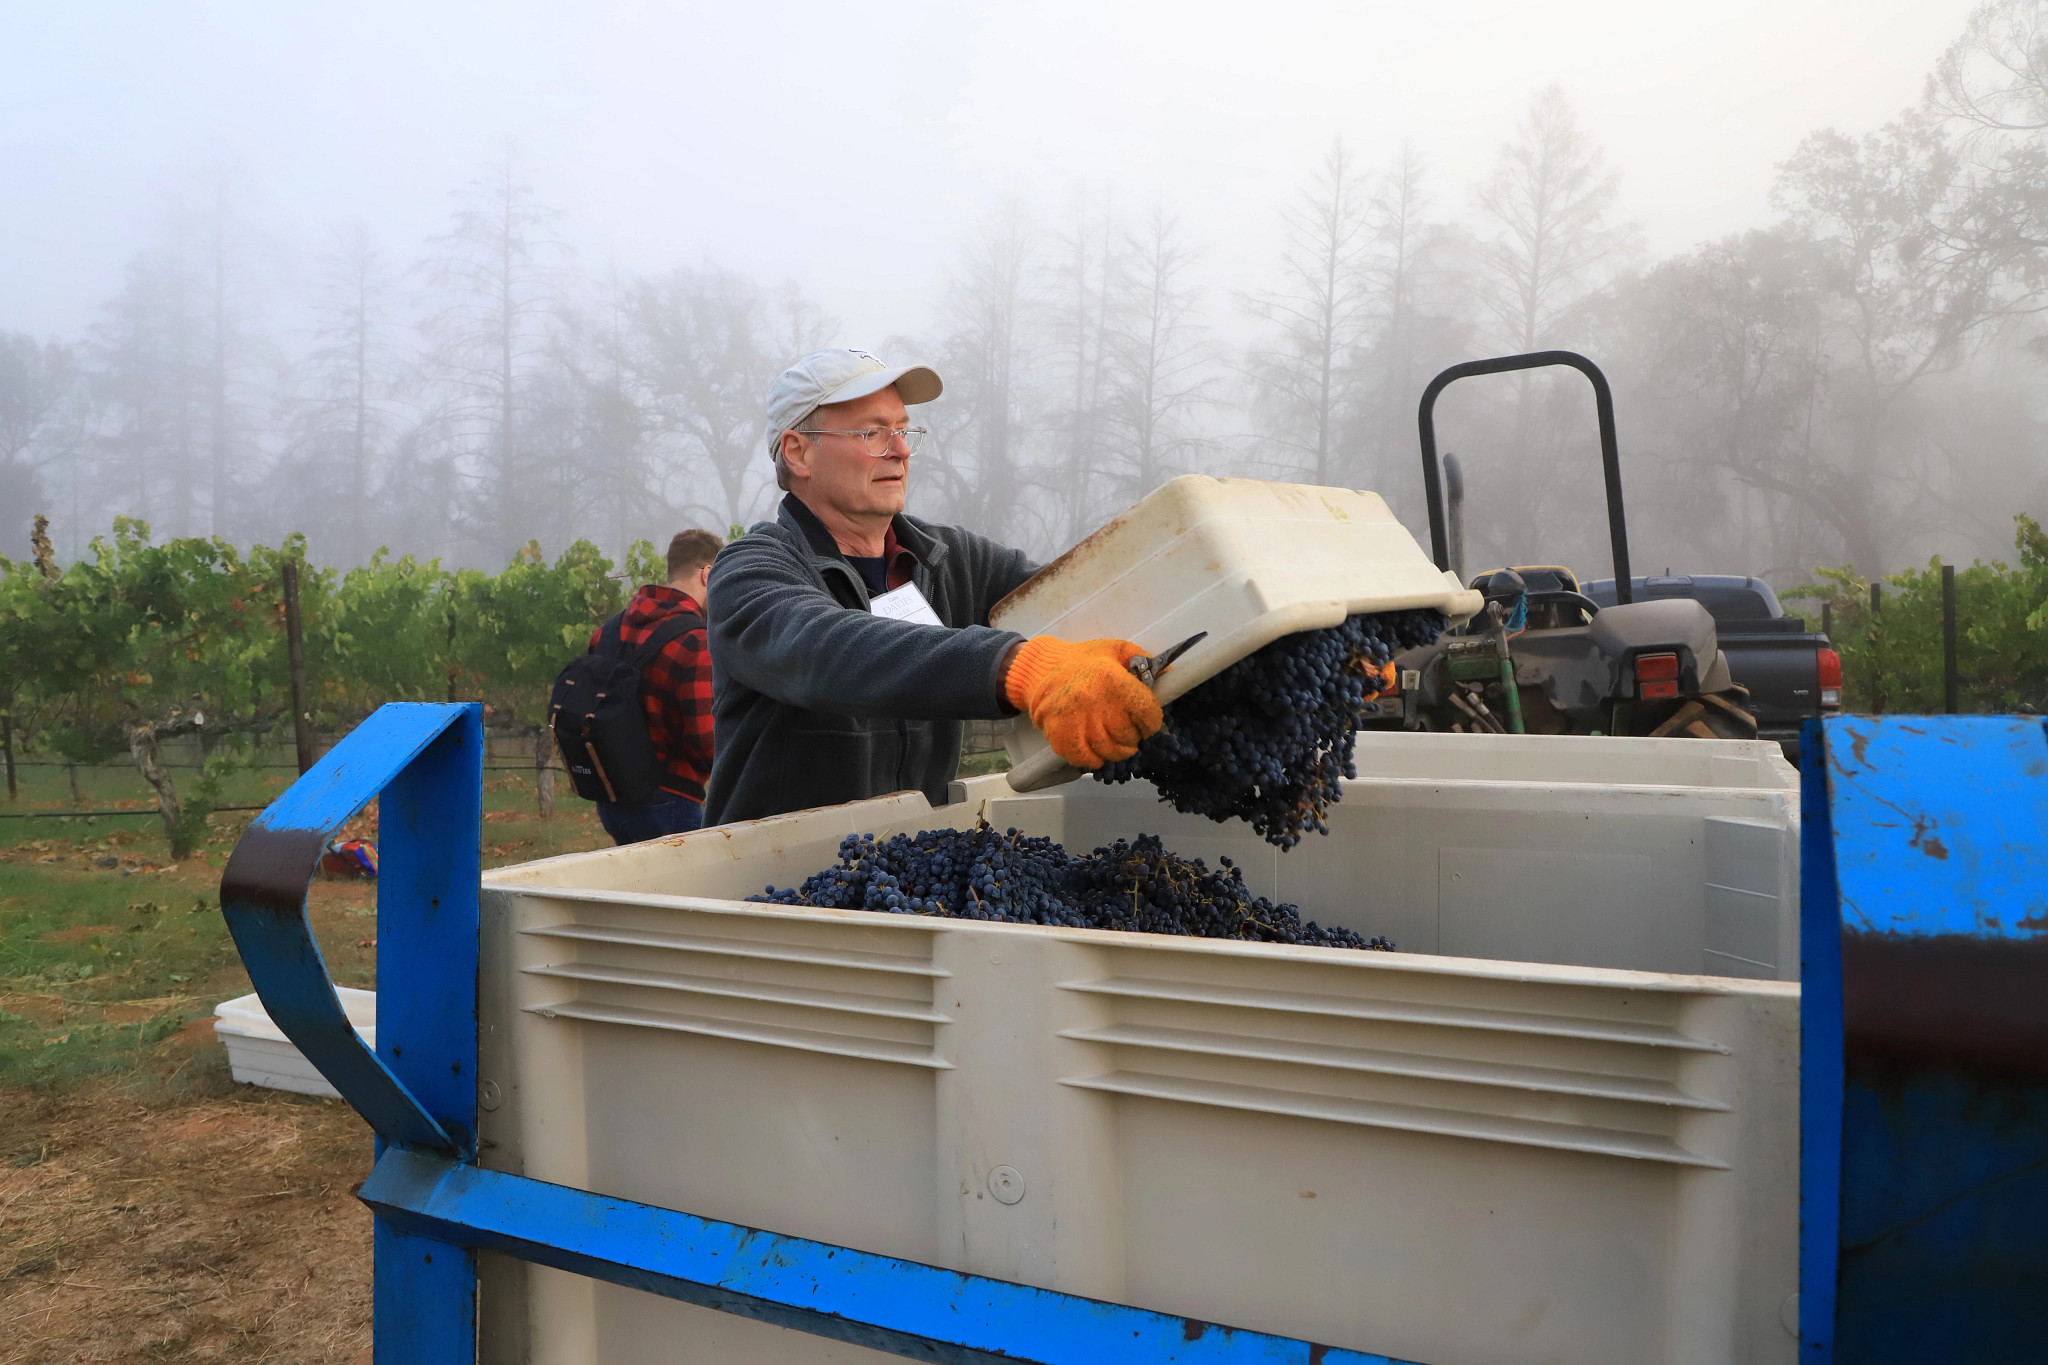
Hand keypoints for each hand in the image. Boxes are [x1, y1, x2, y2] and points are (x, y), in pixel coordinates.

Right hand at [1003, 636, 1163, 769]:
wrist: (1042, 667)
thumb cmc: (1084, 659)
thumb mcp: (1117, 649)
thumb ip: (1144, 660)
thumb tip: (1171, 675)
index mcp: (1113, 680)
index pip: (1147, 714)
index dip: (1153, 722)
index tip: (1148, 722)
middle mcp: (1095, 703)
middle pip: (1129, 736)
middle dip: (1134, 736)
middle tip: (1129, 730)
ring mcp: (1076, 722)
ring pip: (1110, 751)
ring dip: (1118, 750)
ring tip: (1117, 743)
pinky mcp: (1060, 735)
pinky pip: (1085, 760)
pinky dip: (1095, 761)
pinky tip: (1098, 752)